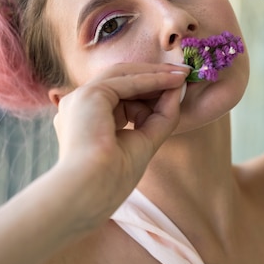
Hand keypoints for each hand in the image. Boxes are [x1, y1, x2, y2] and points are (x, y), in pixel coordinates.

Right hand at [52, 62, 188, 228]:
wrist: (91, 190)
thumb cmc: (111, 179)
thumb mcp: (143, 142)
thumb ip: (160, 117)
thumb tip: (176, 91)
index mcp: (85, 121)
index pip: (120, 97)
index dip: (149, 91)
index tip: (175, 89)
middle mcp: (79, 106)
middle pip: (121, 81)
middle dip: (154, 76)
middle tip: (183, 74)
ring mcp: (81, 98)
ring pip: (123, 76)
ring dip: (156, 74)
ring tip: (183, 75)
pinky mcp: (89, 94)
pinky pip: (126, 80)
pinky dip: (152, 79)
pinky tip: (174, 80)